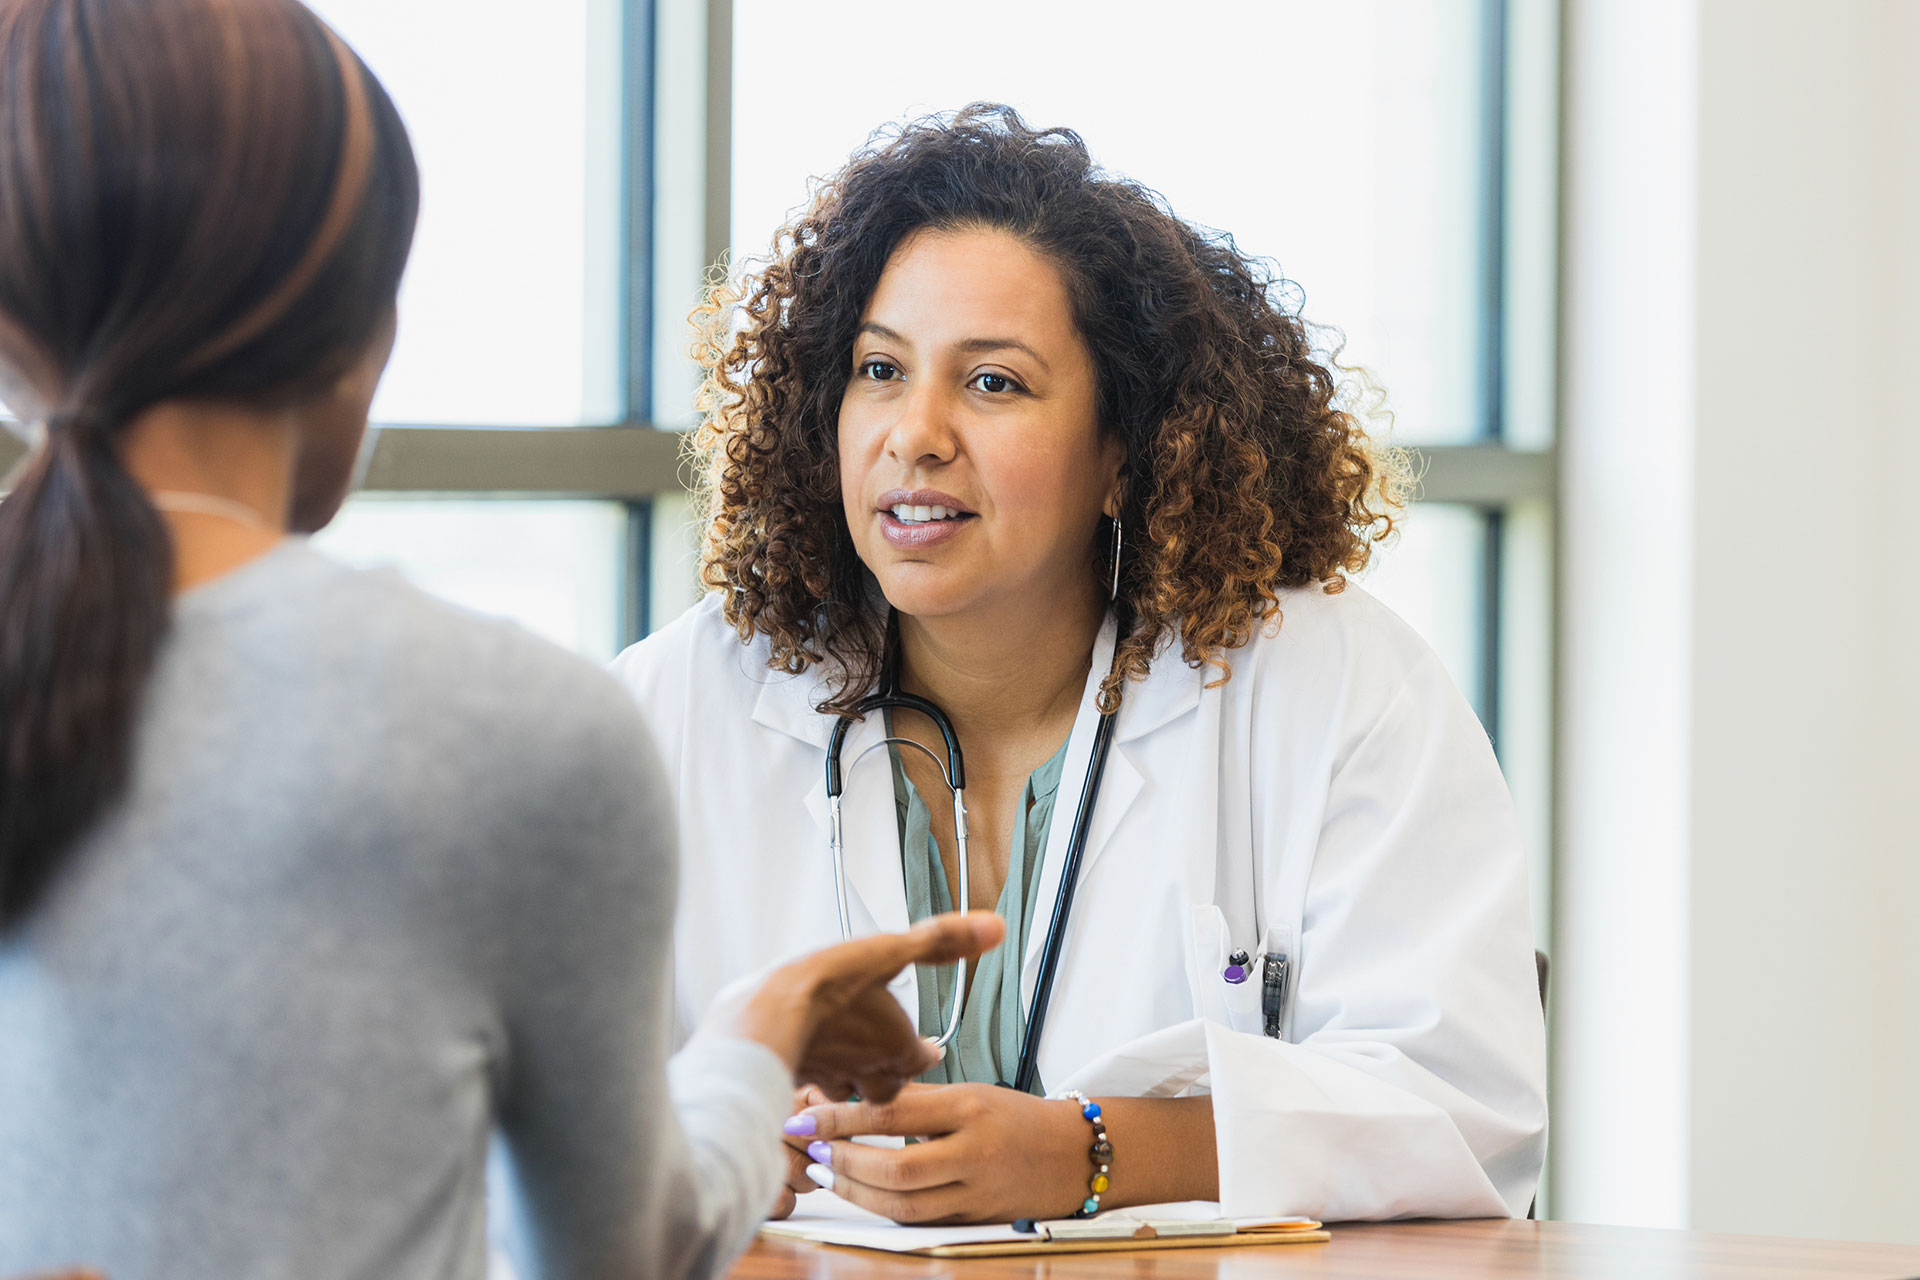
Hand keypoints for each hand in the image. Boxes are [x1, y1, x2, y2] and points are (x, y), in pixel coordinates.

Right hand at [722, 911, 1003, 1102]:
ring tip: (847, 1070)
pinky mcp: (792, 1077)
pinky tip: (804, 1064)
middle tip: (891, 1067)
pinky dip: (812, 1076)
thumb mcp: (890, 952)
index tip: (928, 1052)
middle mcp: (863, 1070)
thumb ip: (942, 940)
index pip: (919, 1061)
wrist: (762, 1022)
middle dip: (891, 1078)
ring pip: (846, 1090)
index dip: (923, 1054)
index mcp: (892, 1046)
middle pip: (886, 1088)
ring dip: (851, 1081)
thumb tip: (994, 927)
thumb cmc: (825, 989)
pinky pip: (809, 1084)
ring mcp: (826, 1076)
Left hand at [779, 1082, 1091, 1223]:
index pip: (892, 1113)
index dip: (841, 1119)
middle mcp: (974, 1152)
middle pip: (895, 1169)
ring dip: (855, 1193)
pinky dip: (883, 1209)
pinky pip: (919, 1220)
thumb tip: (856, 1093)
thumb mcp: (971, 1093)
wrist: (1076, 1155)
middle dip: (844, 1163)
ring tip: (826, 1175)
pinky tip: (860, 1195)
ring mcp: (976, 1192)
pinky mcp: (974, 1220)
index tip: (805, 1118)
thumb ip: (918, 1098)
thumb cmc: (1018, 1118)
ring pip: (903, 1205)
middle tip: (813, 1151)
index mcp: (969, 1108)